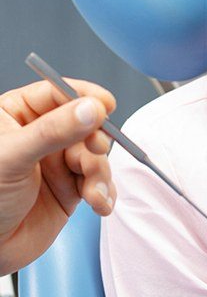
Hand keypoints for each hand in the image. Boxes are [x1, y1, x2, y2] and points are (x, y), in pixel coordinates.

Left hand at [0, 79, 116, 274]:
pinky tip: (98, 202)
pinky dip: (104, 193)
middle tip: (95, 151)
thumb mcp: (12, 157)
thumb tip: (91, 109)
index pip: (58, 94)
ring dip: (99, 173)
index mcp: (18, 116)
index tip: (105, 105)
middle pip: (86, 125)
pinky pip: (99, 182)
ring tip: (92, 191)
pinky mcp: (69, 189)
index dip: (85, 97)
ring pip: (96, 155)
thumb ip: (53, 131)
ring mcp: (57, 163)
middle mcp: (42, 136)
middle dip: (95, 142)